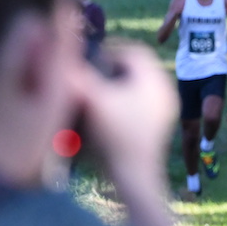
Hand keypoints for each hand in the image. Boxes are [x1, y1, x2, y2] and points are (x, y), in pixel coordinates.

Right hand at [78, 41, 177, 186]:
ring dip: (120, 84)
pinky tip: (109, 112)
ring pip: (141, 85)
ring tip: (97, 93)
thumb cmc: (115, 136)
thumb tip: (60, 57)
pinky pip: (144, 102)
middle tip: (92, 74)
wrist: (135, 176)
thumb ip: (76, 75)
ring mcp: (167, 109)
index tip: (90, 59)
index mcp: (154, 79)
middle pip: (139, 67)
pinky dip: (126, 101)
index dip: (110, 49)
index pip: (135, 50)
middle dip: (114, 67)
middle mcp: (166, 91)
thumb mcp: (91, 100)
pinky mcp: (162, 125)